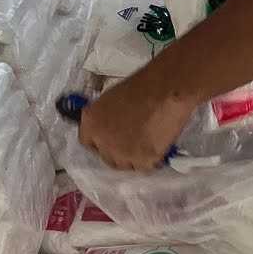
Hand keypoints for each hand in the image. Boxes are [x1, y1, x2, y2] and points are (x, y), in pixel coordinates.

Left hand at [78, 73, 198, 171]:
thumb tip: (112, 126)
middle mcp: (103, 141)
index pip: (88, 142)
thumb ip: (106, 118)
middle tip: (132, 143)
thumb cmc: (142, 87)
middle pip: (107, 157)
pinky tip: (157, 145)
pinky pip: (145, 166)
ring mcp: (122, 153)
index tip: (110, 140)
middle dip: (118, 151)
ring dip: (134, 157)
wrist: (165, 91)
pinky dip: (151, 159)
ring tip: (146, 144)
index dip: (101, 142)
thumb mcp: (112, 99)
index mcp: (91, 122)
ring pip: (126, 164)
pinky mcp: (143, 161)